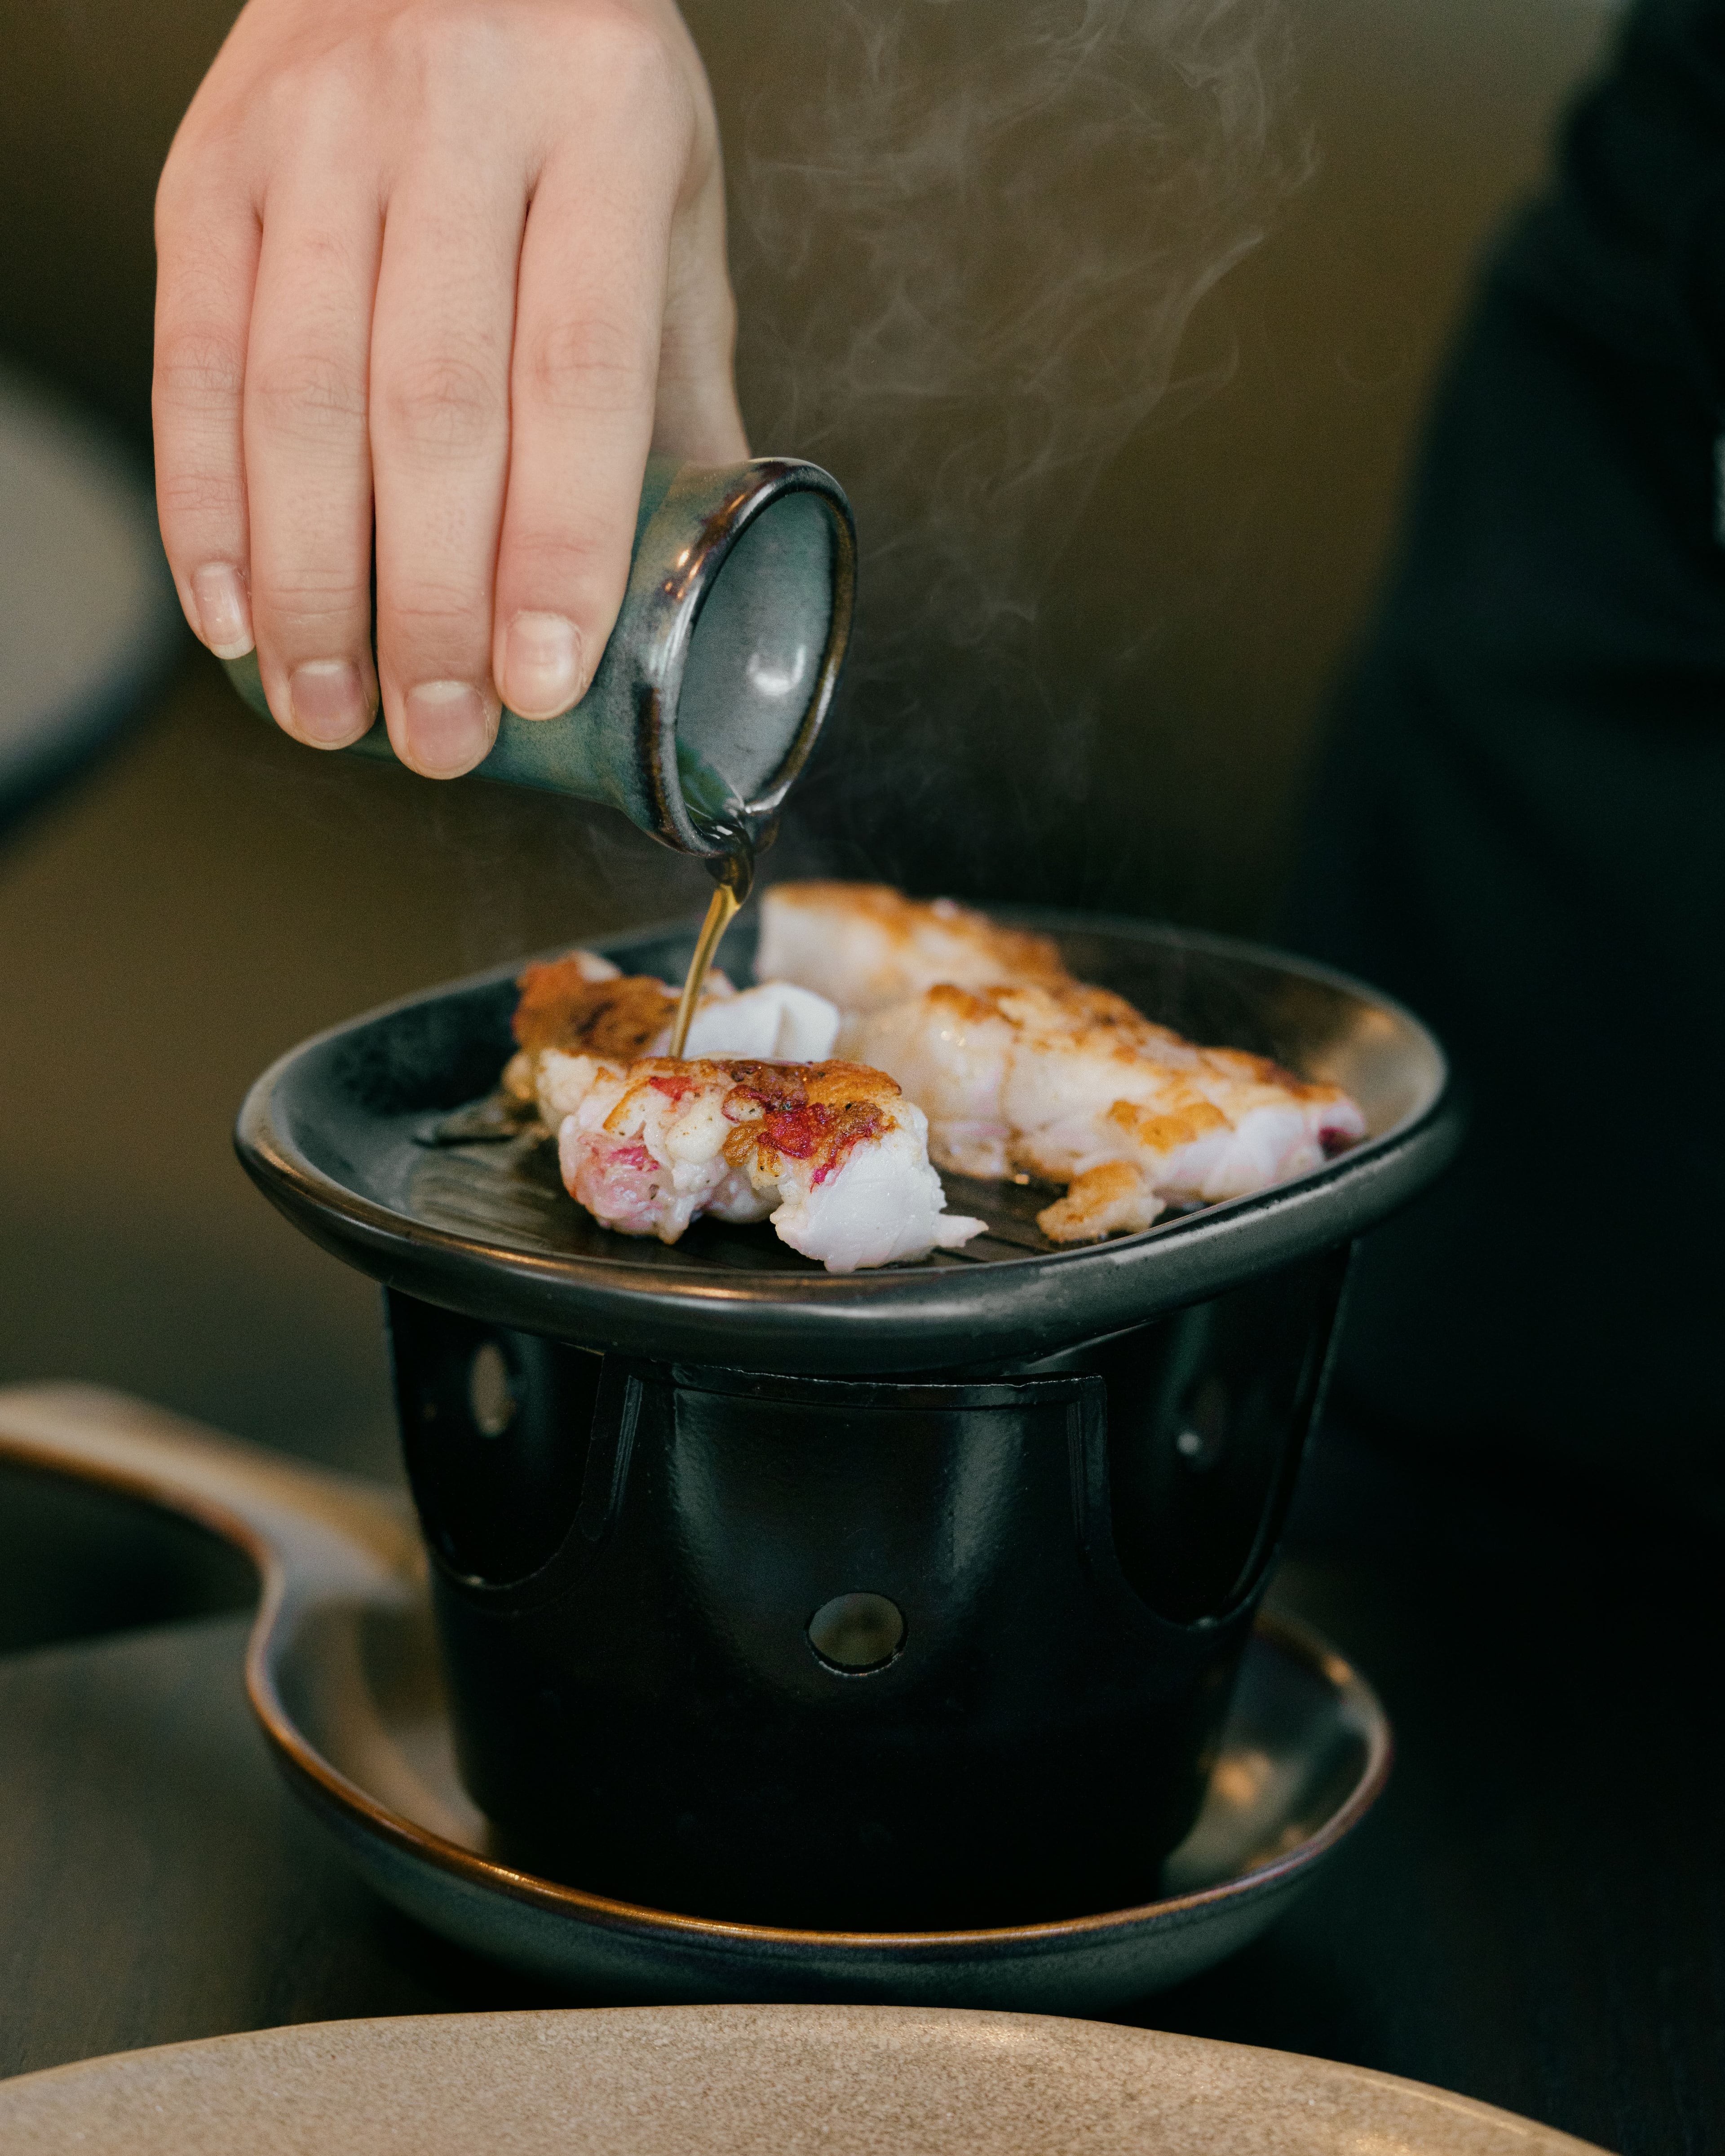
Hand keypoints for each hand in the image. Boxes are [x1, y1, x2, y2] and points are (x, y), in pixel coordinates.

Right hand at [154, 0, 746, 776]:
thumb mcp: (668, 204)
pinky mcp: (209, 166)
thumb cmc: (576, 88)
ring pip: (297, 397)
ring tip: (331, 712)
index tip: (540, 681)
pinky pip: (193, 358)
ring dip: (308, 584)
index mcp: (601, 127)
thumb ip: (676, 384)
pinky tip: (231, 615)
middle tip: (439, 736)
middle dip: (428, 602)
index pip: (574, 375)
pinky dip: (206, 506)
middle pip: (429, 407)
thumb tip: (702, 575)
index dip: (553, 549)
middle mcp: (452, 116)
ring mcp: (313, 136)